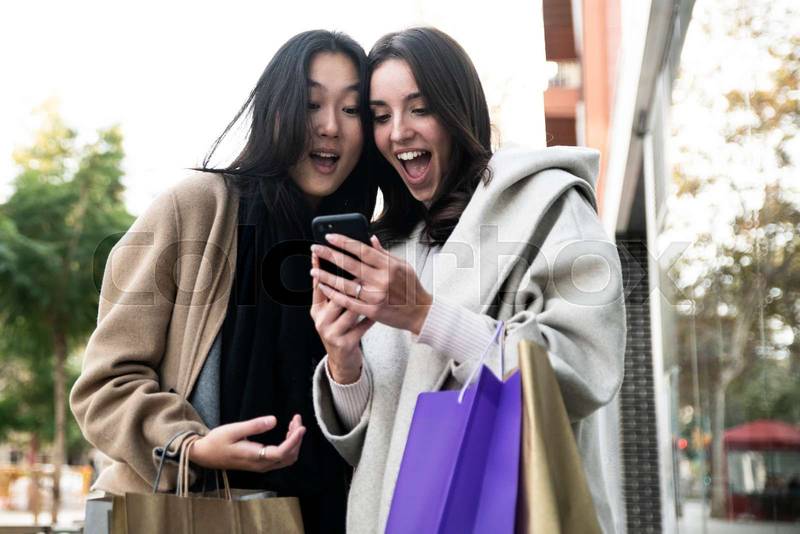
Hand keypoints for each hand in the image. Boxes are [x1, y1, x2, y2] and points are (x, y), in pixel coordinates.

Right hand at [190, 414, 304, 472]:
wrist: (205, 455)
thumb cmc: (217, 441)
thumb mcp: (233, 430)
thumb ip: (254, 426)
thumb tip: (274, 420)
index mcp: (255, 457)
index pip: (282, 452)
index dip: (294, 440)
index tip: (301, 426)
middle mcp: (261, 465)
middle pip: (289, 456)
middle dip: (297, 438)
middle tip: (296, 419)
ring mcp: (262, 466)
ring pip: (287, 458)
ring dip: (294, 442)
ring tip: (293, 424)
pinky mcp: (261, 463)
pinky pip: (281, 458)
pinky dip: (289, 445)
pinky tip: (287, 433)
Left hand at [310, 234, 432, 334]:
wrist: (420, 313)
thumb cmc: (411, 287)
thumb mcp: (403, 265)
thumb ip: (384, 253)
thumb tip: (370, 238)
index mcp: (389, 266)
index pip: (362, 250)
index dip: (343, 242)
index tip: (329, 237)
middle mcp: (381, 280)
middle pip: (349, 264)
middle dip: (329, 255)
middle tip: (315, 249)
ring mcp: (376, 296)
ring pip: (344, 284)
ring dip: (326, 276)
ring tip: (314, 270)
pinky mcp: (371, 311)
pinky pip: (347, 301)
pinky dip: (333, 294)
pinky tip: (323, 287)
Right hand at [310, 252, 372, 383]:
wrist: (342, 359)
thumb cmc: (339, 329)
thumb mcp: (331, 311)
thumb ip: (334, 289)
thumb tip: (336, 261)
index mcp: (317, 310)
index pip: (318, 286)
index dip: (321, 270)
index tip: (323, 254)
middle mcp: (321, 321)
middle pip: (335, 296)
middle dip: (349, 281)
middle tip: (361, 268)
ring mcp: (333, 333)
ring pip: (350, 310)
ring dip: (363, 297)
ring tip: (374, 285)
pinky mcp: (346, 343)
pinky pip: (362, 326)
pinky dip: (372, 316)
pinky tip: (380, 309)